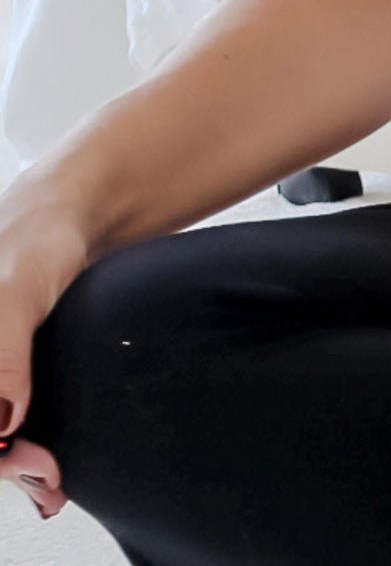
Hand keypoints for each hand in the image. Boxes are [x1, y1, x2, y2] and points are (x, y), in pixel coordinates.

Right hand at [0, 190, 92, 520]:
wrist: (76, 214)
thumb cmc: (40, 235)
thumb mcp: (19, 288)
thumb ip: (3, 351)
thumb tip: (1, 420)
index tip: (18, 457)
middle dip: (2, 460)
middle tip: (49, 478)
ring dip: (12, 463)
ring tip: (51, 484)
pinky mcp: (1, 373)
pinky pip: (1, 422)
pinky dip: (20, 449)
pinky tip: (45, 472)